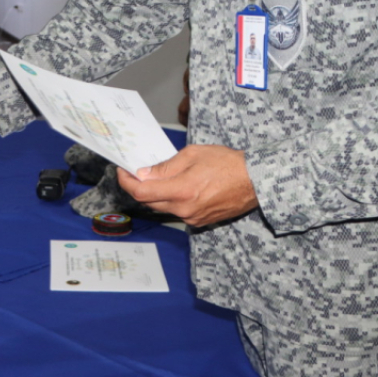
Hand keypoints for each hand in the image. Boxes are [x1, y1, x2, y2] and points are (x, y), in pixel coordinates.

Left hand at [116, 144, 257, 227]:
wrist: (255, 181)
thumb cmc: (227, 163)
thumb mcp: (192, 155)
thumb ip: (165, 167)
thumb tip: (144, 174)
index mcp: (182, 190)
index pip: (142, 192)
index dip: (127, 182)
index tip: (123, 172)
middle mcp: (185, 209)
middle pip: (150, 202)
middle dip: (140, 187)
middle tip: (137, 172)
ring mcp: (193, 218)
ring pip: (163, 207)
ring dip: (156, 194)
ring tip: (160, 177)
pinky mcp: (200, 222)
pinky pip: (178, 211)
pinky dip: (172, 200)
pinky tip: (178, 187)